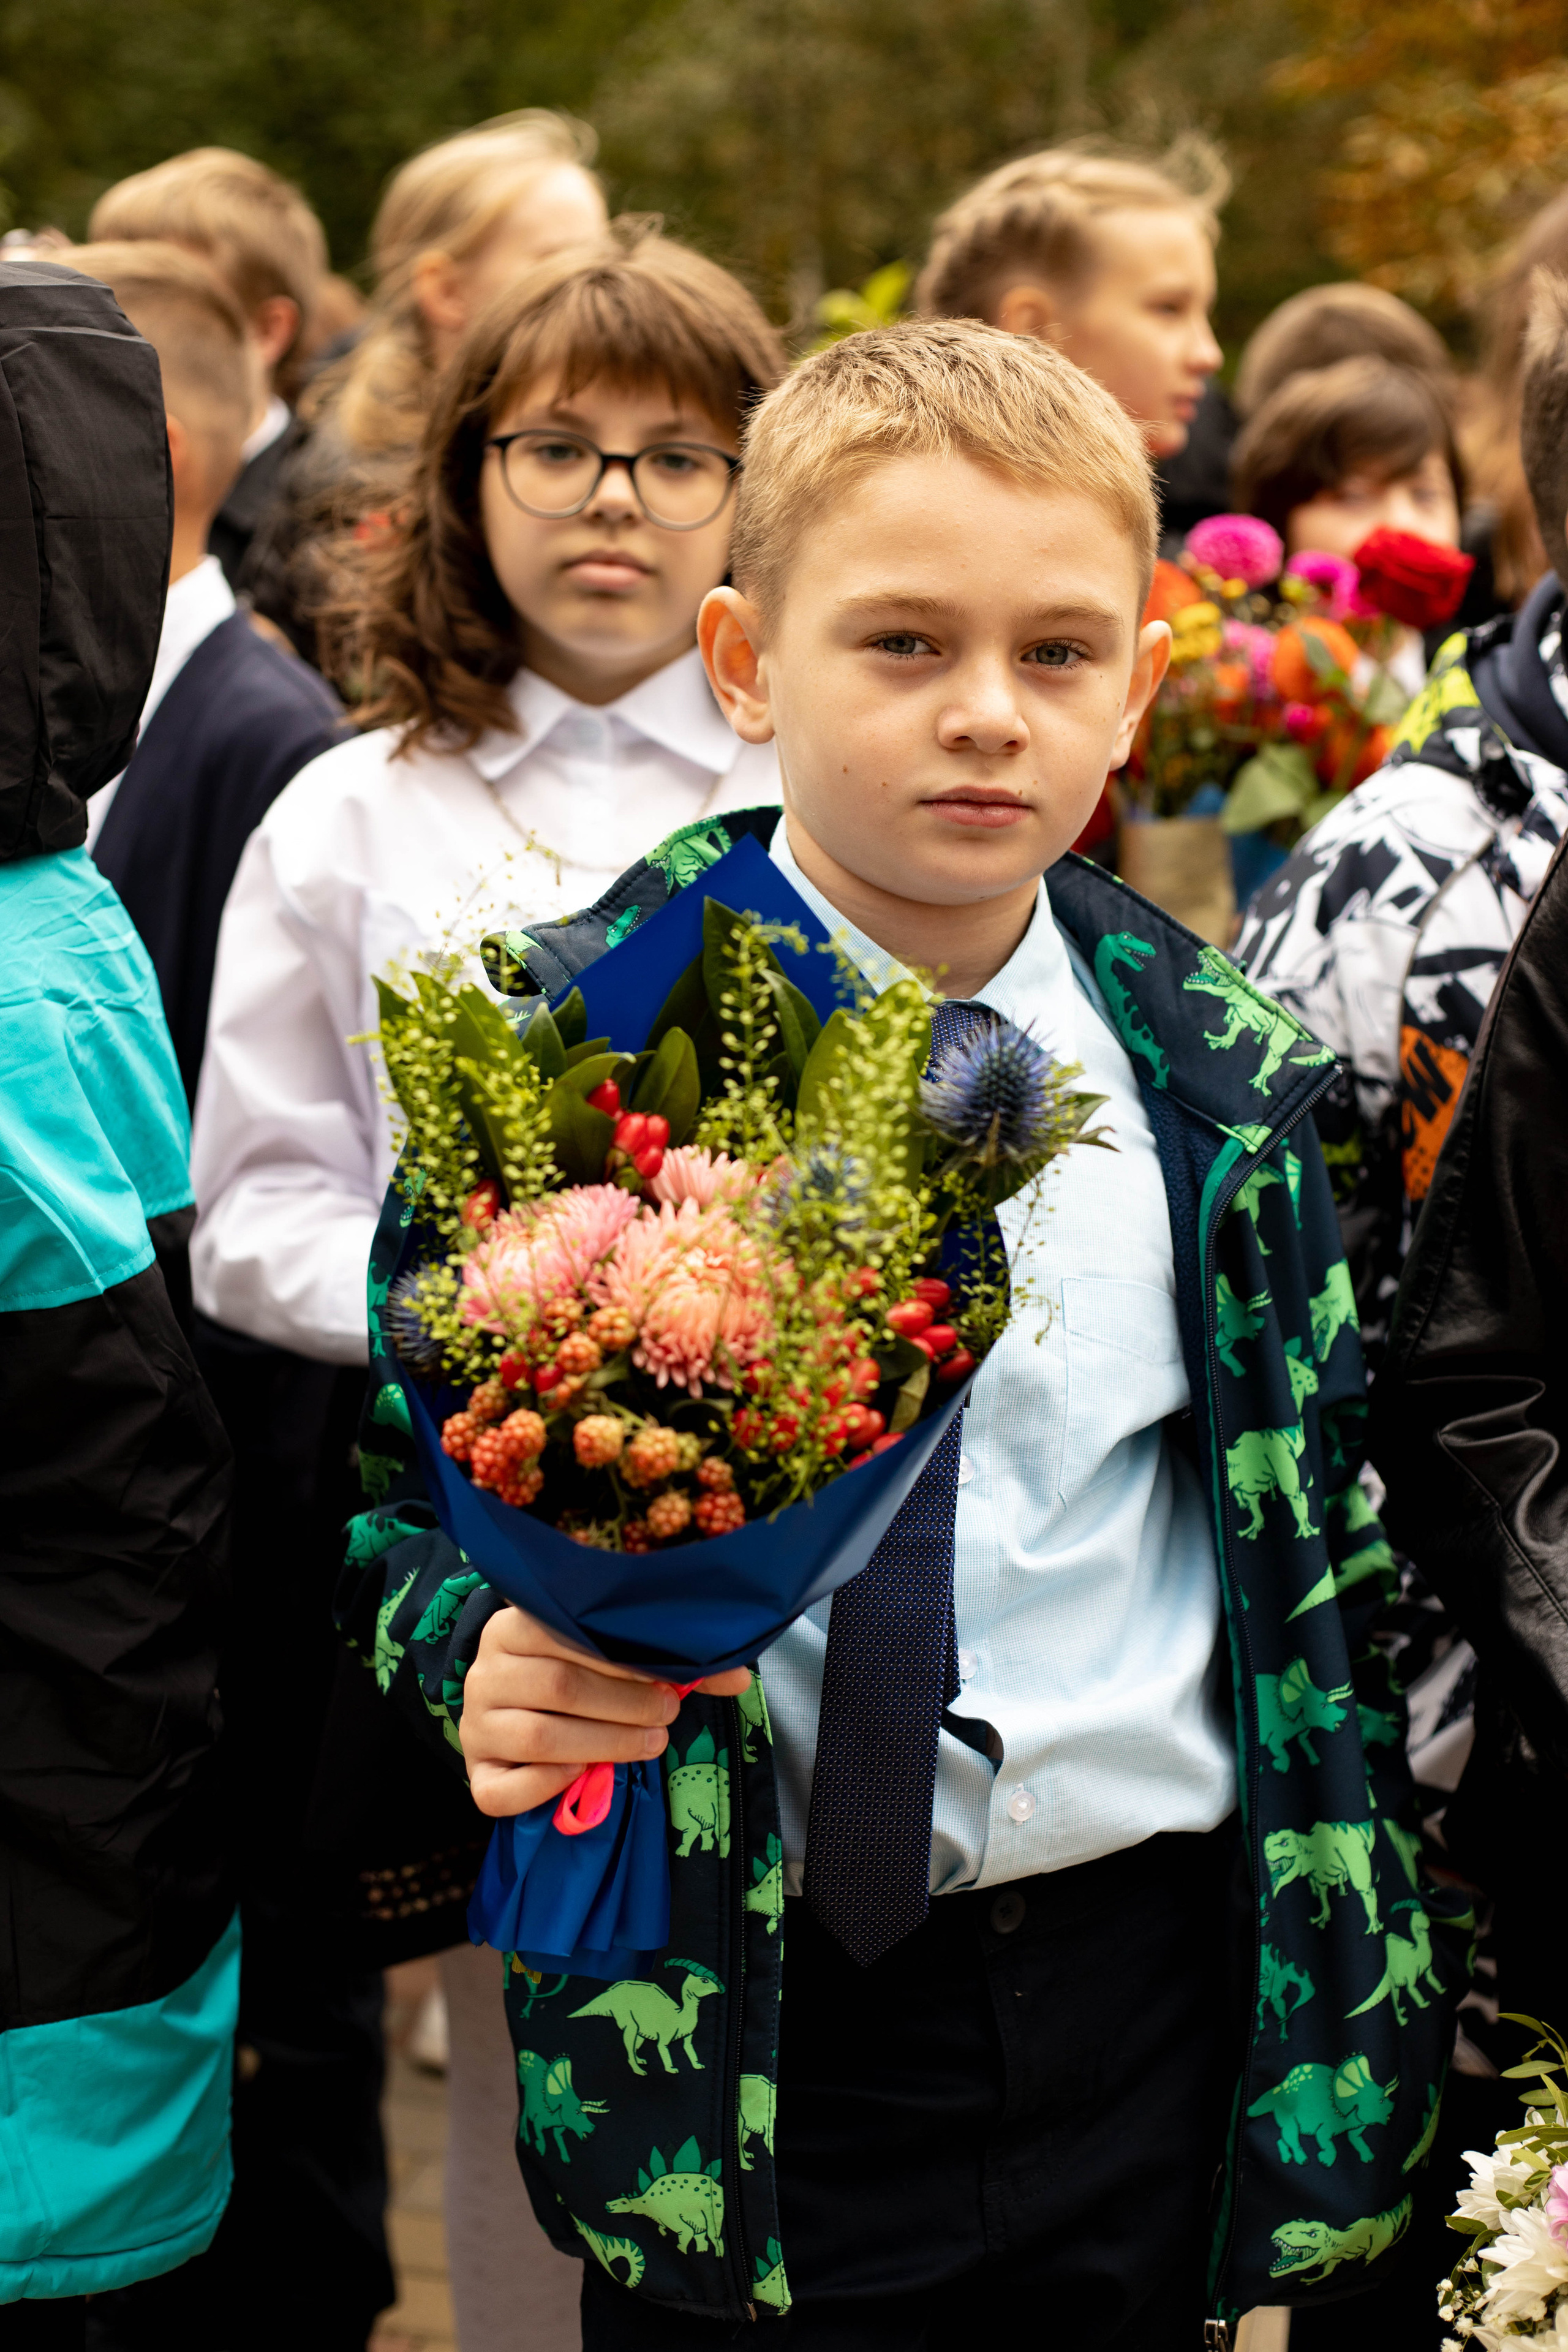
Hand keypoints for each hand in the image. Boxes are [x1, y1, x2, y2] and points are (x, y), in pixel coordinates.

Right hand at [460, 1603, 751, 1817]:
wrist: (511, 1709)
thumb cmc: (571, 1675)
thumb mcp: (606, 1658)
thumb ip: (663, 1661)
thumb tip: (736, 1675)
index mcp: (514, 1626)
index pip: (567, 1636)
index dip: (626, 1662)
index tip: (671, 1681)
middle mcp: (487, 1671)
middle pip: (559, 1687)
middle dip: (626, 1705)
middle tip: (668, 1716)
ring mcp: (475, 1724)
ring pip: (538, 1739)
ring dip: (604, 1744)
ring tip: (649, 1744)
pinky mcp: (475, 1772)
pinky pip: (501, 1791)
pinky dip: (546, 1787)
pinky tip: (583, 1775)